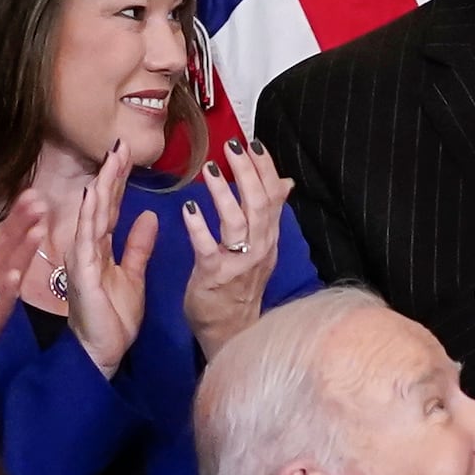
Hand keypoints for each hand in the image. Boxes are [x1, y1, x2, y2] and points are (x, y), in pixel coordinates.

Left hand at [0, 191, 44, 439]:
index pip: (5, 236)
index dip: (18, 216)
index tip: (33, 192)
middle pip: (13, 251)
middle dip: (27, 228)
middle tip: (42, 203)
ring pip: (11, 278)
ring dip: (24, 256)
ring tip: (37, 233)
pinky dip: (6, 295)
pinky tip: (14, 278)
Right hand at [66, 143, 157, 376]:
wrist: (103, 352)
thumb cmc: (113, 318)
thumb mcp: (133, 275)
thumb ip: (139, 246)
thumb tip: (148, 216)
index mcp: (100, 247)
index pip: (110, 207)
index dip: (118, 180)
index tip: (127, 154)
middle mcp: (87, 248)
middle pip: (99, 204)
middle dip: (110, 174)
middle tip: (120, 144)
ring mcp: (81, 260)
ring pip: (91, 216)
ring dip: (101, 187)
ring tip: (111, 160)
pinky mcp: (81, 275)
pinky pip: (84, 242)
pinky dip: (88, 218)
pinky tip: (92, 197)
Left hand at [182, 139, 295, 358]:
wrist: (231, 331)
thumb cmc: (240, 287)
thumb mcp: (261, 247)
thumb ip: (269, 213)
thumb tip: (285, 182)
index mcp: (269, 238)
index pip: (273, 196)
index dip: (265, 168)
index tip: (254, 143)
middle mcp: (260, 248)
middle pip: (260, 203)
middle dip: (247, 172)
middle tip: (232, 147)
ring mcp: (240, 263)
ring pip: (238, 222)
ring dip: (224, 193)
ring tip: (209, 170)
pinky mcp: (216, 277)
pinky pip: (209, 248)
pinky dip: (199, 227)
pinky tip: (188, 208)